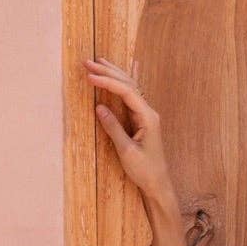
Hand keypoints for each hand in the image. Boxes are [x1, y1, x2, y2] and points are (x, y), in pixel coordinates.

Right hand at [84, 56, 174, 203]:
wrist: (158, 184)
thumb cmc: (145, 170)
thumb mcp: (126, 151)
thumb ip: (113, 128)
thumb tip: (99, 107)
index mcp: (148, 117)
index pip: (127, 92)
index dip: (108, 82)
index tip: (90, 76)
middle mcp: (149, 112)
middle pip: (129, 85)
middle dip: (108, 72)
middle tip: (88, 62)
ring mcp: (146, 115)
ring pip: (130, 87)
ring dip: (114, 74)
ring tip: (98, 62)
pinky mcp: (142, 120)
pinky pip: (132, 96)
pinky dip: (123, 83)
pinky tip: (128, 68)